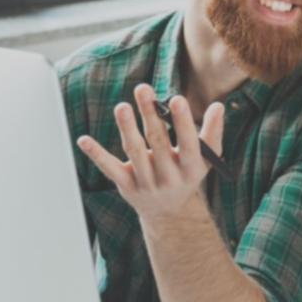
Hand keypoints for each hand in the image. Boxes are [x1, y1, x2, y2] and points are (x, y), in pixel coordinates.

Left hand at [76, 87, 223, 227]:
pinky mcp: (126, 186)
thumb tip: (218, 106)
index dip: (182, 122)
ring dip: (127, 128)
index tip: (176, 99)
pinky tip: (83, 140)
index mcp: (192, 168)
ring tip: (122, 106)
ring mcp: (146, 183)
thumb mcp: (205, 159)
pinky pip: (110, 168)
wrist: (169, 212)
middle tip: (143, 89)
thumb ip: (212, 132)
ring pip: (135, 152)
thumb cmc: (187, 174)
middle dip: (150, 115)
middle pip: (158, 143)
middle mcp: (169, 177)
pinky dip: (96, 154)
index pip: (189, 143)